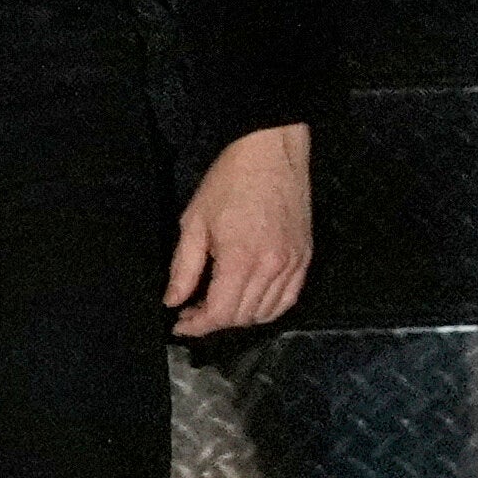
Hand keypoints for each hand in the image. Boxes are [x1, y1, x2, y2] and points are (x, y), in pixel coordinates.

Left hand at [167, 123, 312, 337]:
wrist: (271, 151)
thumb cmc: (229, 181)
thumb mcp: (195, 221)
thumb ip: (184, 268)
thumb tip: (173, 300)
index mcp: (240, 260)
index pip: (220, 314)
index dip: (197, 325)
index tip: (180, 323)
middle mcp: (271, 269)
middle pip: (242, 318)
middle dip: (214, 321)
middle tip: (193, 310)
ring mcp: (293, 265)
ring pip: (266, 313)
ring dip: (240, 317)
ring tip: (219, 305)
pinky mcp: (304, 258)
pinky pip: (288, 299)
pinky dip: (268, 309)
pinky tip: (250, 300)